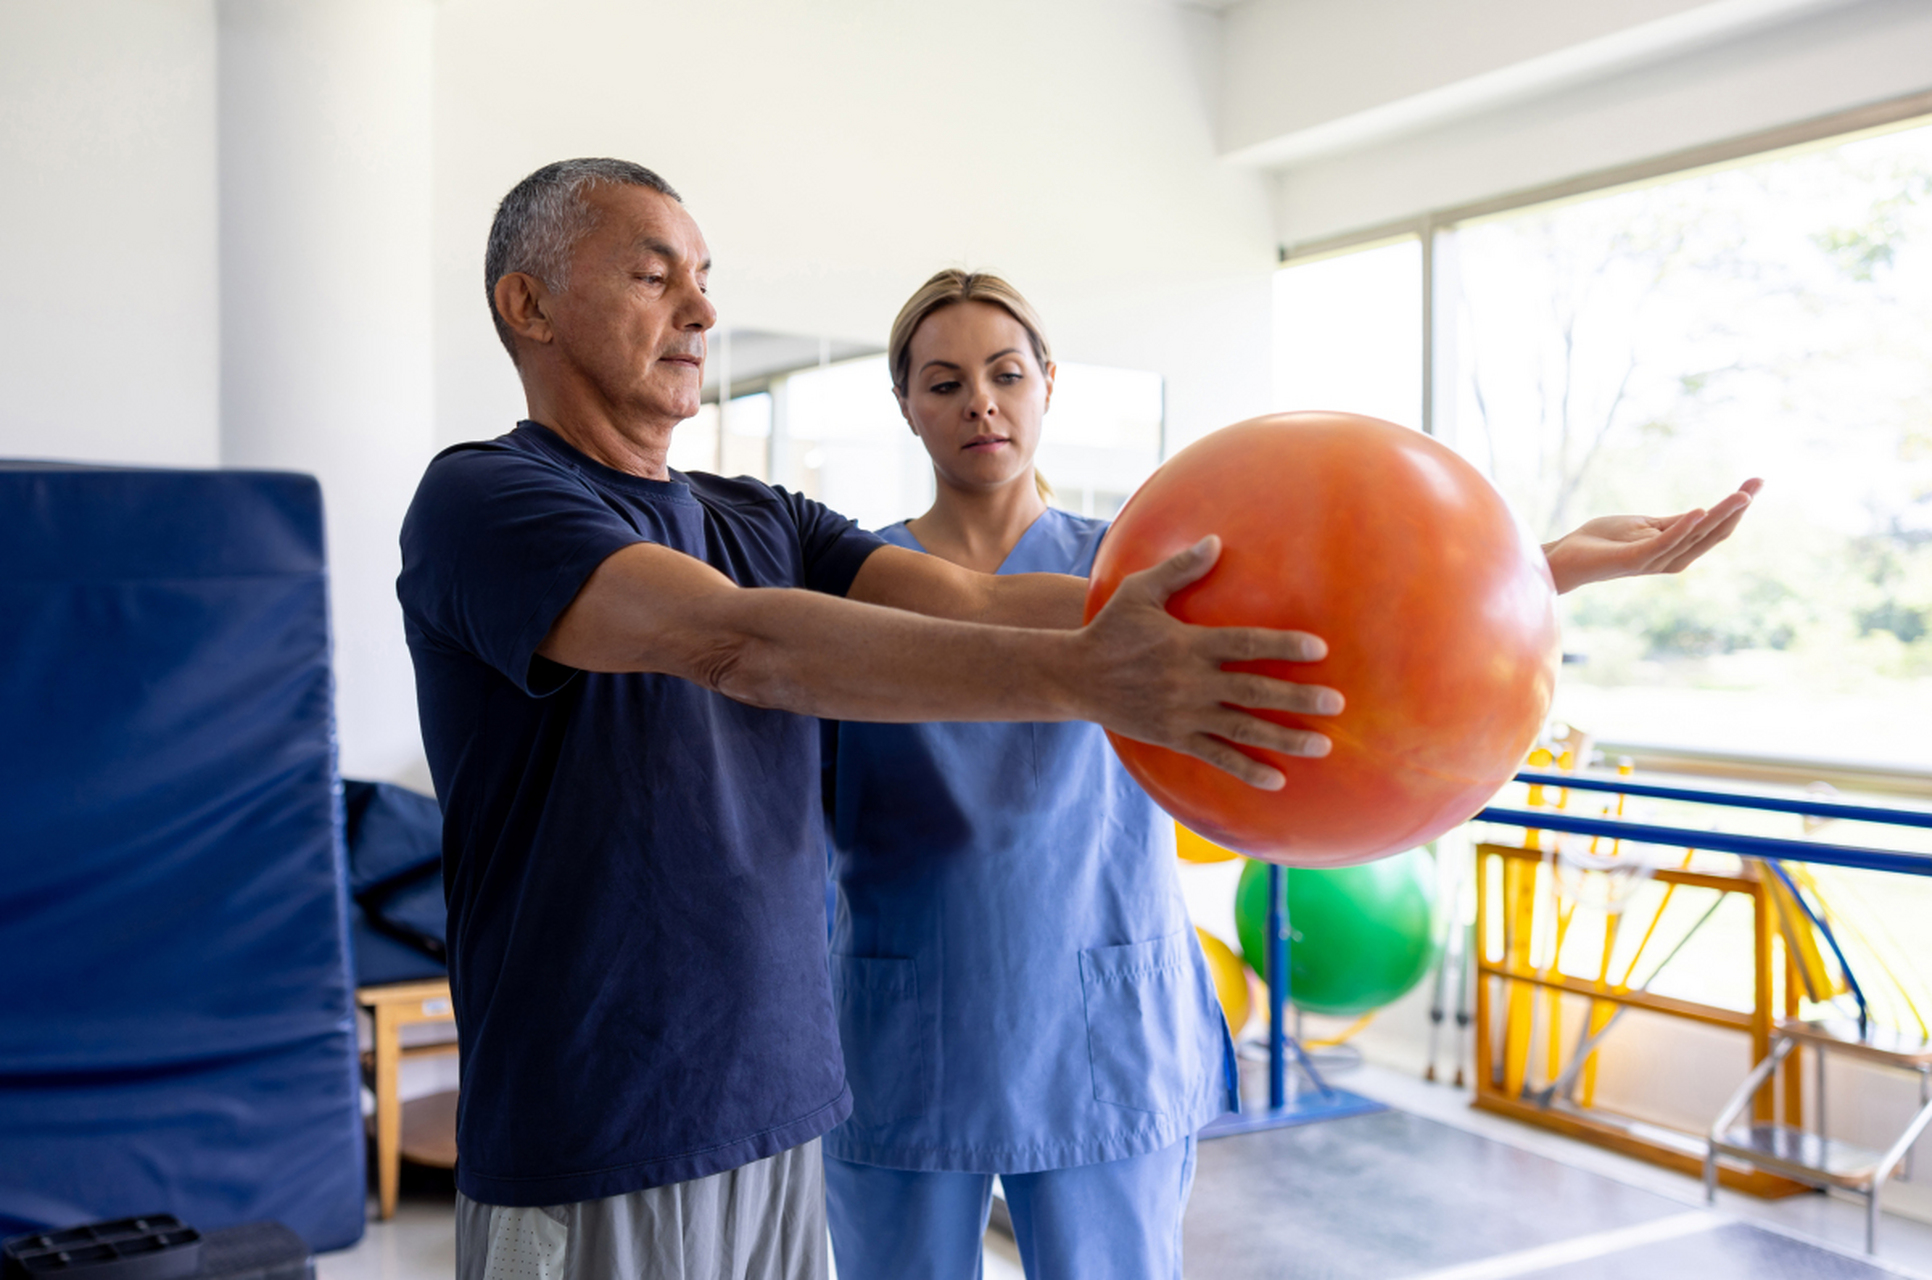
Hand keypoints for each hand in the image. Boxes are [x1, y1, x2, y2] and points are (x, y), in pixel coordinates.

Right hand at [1076, 537, 1342, 788]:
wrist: (1074, 677)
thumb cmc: (1110, 628)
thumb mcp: (1139, 591)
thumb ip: (1180, 569)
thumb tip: (1216, 541)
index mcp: (1188, 644)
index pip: (1245, 645)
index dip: (1283, 646)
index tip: (1319, 649)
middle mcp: (1190, 682)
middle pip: (1254, 692)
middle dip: (1299, 698)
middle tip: (1337, 702)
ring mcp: (1183, 714)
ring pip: (1243, 729)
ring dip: (1285, 738)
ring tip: (1323, 745)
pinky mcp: (1174, 737)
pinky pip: (1216, 757)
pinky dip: (1246, 769)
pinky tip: (1277, 780)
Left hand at [1542, 478, 1761, 593]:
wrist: (1566, 557)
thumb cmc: (1602, 541)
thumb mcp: (1645, 526)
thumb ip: (1673, 524)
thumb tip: (1702, 513)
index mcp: (1677, 550)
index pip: (1715, 529)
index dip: (1737, 507)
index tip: (1756, 482)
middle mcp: (1672, 559)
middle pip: (1714, 533)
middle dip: (1737, 507)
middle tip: (1758, 482)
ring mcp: (1655, 560)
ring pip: (1696, 536)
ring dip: (1720, 513)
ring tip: (1742, 494)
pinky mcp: (1636, 559)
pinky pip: (1665, 543)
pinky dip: (1683, 527)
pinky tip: (1698, 510)